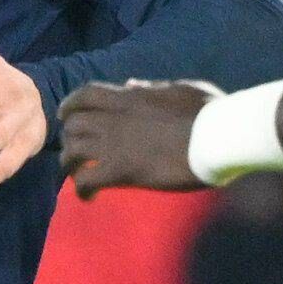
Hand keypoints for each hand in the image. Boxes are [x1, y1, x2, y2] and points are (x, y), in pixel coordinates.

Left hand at [57, 79, 212, 193]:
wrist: (216, 137)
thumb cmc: (208, 112)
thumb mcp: (178, 88)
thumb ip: (150, 88)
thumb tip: (130, 85)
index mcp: (128, 97)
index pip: (84, 95)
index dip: (70, 105)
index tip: (66, 115)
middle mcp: (114, 118)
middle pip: (72, 126)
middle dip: (69, 139)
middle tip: (77, 153)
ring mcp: (114, 144)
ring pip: (71, 152)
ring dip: (71, 165)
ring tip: (79, 177)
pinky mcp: (121, 170)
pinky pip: (85, 180)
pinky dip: (82, 190)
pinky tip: (90, 198)